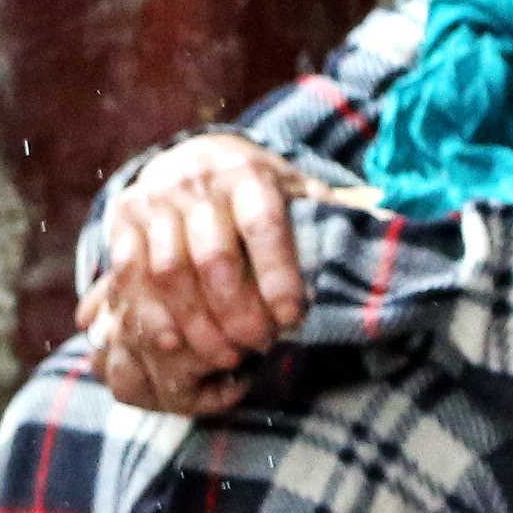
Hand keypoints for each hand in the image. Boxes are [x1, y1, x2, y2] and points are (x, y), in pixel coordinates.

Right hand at [79, 134, 310, 413]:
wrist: (196, 158)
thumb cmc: (261, 192)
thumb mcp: (299, 192)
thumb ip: (335, 215)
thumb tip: (389, 226)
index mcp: (249, 171)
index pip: (263, 225)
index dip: (278, 275)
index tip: (292, 318)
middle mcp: (198, 179)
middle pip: (214, 258)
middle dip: (238, 313)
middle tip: (259, 346)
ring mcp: (156, 198)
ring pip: (170, 273)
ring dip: (197, 325)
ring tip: (224, 355)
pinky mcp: (123, 218)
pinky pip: (130, 276)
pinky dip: (152, 316)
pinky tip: (173, 345)